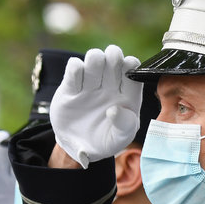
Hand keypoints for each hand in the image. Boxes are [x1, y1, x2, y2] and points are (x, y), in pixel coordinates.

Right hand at [50, 45, 142, 167]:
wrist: (80, 147)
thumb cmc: (106, 141)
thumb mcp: (119, 139)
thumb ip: (123, 125)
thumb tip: (115, 109)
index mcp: (128, 95)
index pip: (133, 69)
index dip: (130, 66)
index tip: (124, 77)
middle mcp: (111, 85)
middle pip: (114, 56)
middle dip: (112, 56)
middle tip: (107, 72)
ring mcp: (91, 84)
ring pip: (95, 56)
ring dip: (94, 60)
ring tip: (91, 80)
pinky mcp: (72, 86)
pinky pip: (74, 66)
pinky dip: (75, 68)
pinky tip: (76, 85)